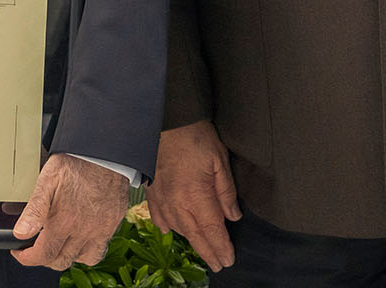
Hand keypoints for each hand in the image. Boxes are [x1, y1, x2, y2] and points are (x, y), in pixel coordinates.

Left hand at [11, 153, 129, 268]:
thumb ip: (34, 210)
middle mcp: (84, 229)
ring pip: (80, 259)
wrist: (103, 151)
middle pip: (60, 261)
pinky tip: (79, 240)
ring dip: (66, 256)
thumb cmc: (75, 162)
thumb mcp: (47, 181)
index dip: (27, 258)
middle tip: (37, 246)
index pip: (43, 255)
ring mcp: (100, 229)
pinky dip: (87, 252)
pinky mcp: (112, 225)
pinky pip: (99, 251)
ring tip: (58, 243)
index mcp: (64, 220)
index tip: (21, 252)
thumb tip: (20, 233)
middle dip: (44, 258)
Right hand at [145, 119, 239, 271]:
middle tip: (218, 264)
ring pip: (177, 228)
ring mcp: (162, 198)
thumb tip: (233, 216)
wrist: (168, 121)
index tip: (228, 259)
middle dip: (208, 251)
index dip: (221, 247)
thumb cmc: (196, 137)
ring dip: (191, 240)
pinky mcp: (152, 191)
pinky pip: (158, 217)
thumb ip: (226, 192)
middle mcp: (177, 202)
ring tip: (202, 247)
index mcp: (196, 195)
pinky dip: (167, 226)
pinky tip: (171, 230)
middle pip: (195, 235)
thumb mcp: (220, 161)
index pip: (212, 230)